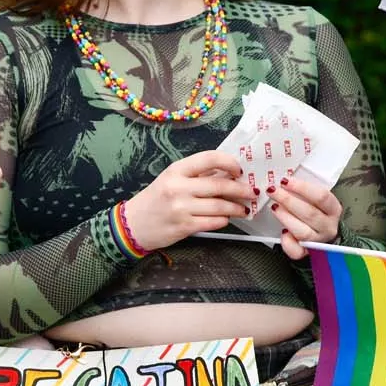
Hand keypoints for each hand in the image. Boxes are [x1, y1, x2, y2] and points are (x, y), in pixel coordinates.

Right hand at [122, 151, 255, 250]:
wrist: (133, 224)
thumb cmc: (156, 200)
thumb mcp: (172, 179)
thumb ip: (197, 175)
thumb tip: (228, 173)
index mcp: (177, 170)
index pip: (210, 159)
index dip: (230, 163)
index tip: (239, 170)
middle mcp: (179, 187)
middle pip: (219, 185)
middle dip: (241, 189)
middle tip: (251, 192)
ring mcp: (181, 208)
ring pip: (220, 206)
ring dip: (236, 207)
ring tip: (243, 208)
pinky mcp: (184, 227)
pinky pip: (213, 222)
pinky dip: (224, 220)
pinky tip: (226, 218)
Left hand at [268, 172, 341, 259]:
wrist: (323, 237)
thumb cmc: (317, 213)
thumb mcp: (317, 201)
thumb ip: (306, 192)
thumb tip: (286, 182)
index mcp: (333, 209)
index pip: (322, 196)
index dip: (302, 188)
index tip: (286, 181)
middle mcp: (328, 226)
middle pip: (310, 213)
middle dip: (288, 200)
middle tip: (273, 191)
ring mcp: (318, 241)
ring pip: (303, 231)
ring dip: (286, 218)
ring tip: (274, 207)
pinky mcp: (307, 253)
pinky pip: (297, 251)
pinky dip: (287, 243)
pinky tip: (282, 233)